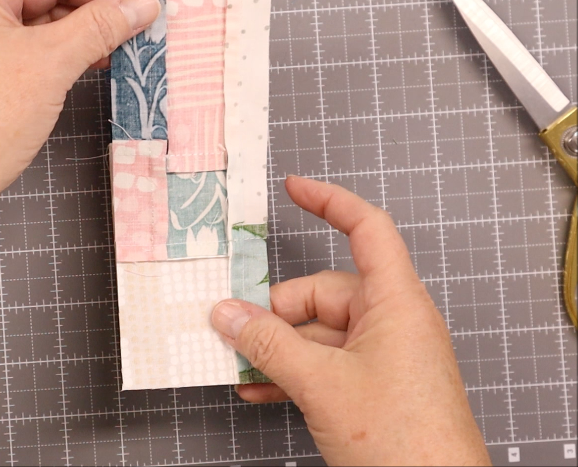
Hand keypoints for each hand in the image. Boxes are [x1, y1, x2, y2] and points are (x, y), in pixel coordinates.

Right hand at [212, 176, 489, 465]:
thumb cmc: (400, 439)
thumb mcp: (321, 384)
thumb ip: (268, 344)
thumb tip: (226, 314)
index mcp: (395, 302)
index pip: (366, 230)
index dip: (329, 201)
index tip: (293, 187)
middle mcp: (392, 322)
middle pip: (321, 293)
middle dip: (274, 314)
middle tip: (232, 334)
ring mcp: (383, 357)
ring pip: (317, 334)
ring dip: (276, 351)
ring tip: (238, 369)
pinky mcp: (374, 388)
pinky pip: (325, 365)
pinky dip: (292, 374)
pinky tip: (259, 392)